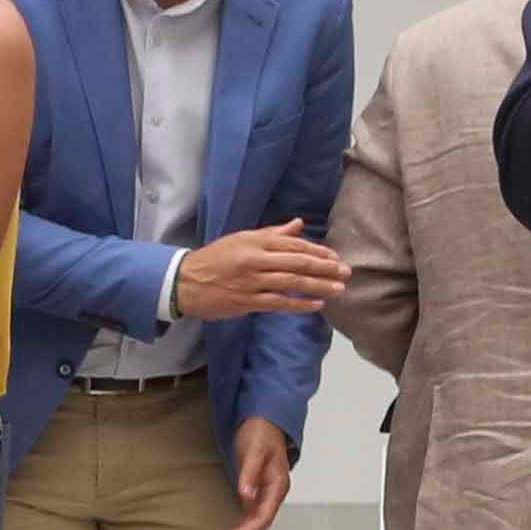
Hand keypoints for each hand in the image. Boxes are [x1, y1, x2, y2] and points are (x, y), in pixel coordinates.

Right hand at [170, 216, 344, 319]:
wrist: (184, 281)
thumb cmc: (215, 258)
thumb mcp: (242, 239)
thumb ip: (272, 234)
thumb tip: (298, 224)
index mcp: (255, 242)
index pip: (293, 245)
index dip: (317, 251)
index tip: (334, 258)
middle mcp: (255, 259)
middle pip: (297, 262)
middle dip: (324, 268)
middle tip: (345, 273)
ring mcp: (251, 281)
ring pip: (291, 282)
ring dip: (317, 286)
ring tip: (338, 289)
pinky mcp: (246, 301)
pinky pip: (277, 302)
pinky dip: (298, 303)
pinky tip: (315, 305)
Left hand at [206, 416, 293, 529]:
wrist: (264, 421)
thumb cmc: (261, 433)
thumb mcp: (255, 450)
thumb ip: (250, 473)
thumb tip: (245, 496)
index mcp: (277, 487)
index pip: (262, 517)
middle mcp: (271, 497)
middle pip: (255, 527)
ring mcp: (262, 498)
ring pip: (249, 526)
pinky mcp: (253, 496)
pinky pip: (244, 520)